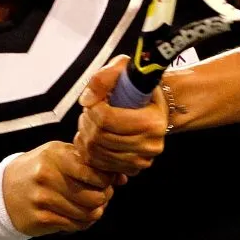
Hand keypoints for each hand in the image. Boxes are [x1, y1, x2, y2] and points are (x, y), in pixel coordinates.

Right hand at [3, 142, 114, 234]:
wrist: (4, 193)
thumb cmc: (39, 171)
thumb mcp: (59, 157)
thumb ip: (89, 163)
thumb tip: (122, 178)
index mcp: (55, 155)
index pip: (95, 172)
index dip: (107, 180)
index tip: (105, 181)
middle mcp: (47, 175)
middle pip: (95, 196)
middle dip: (104, 198)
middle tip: (100, 197)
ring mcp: (42, 198)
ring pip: (87, 213)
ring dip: (93, 213)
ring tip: (89, 207)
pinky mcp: (40, 218)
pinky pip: (74, 225)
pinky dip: (81, 223)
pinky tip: (76, 216)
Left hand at [74, 55, 168, 175]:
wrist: (153, 108)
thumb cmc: (139, 88)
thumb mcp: (124, 69)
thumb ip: (103, 78)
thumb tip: (87, 100)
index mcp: (153, 122)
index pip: (107, 119)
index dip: (93, 108)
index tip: (94, 100)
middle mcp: (150, 145)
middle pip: (99, 137)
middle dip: (87, 121)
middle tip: (89, 111)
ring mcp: (142, 161)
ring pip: (96, 151)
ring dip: (86, 134)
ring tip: (91, 121)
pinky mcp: (132, 169)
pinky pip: (98, 163)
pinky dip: (88, 150)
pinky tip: (92, 136)